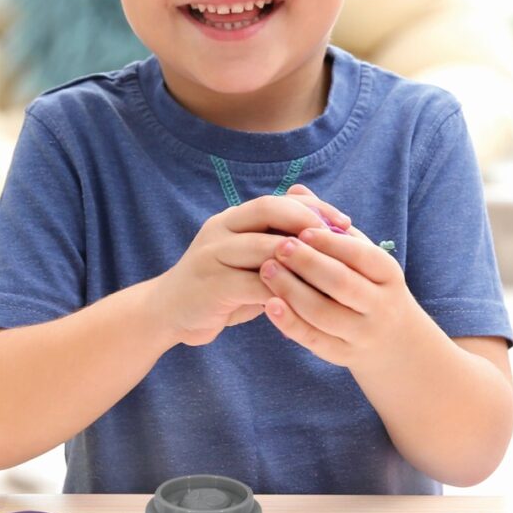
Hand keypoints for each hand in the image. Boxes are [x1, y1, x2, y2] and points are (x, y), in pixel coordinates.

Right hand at [151, 195, 342, 347]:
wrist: (168, 312)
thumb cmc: (220, 286)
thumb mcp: (248, 261)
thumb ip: (277, 242)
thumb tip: (323, 224)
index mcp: (232, 219)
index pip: (277, 200)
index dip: (313, 208)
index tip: (344, 223)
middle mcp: (220, 230)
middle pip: (269, 210)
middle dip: (309, 222)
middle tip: (341, 240)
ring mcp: (212, 256)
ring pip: (263, 246)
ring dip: (300, 257)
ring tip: (331, 269)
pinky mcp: (211, 286)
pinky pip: (254, 285)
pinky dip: (282, 290)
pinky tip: (306, 299)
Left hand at [259, 188, 418, 366]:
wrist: (392, 342)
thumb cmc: (367, 285)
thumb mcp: (359, 255)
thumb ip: (329, 225)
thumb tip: (296, 190)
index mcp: (388, 274)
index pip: (361, 255)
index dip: (330, 243)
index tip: (301, 229)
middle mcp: (380, 305)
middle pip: (342, 283)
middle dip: (308, 263)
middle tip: (278, 246)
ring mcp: (362, 333)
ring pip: (324, 313)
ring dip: (292, 291)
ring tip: (266, 270)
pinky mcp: (343, 354)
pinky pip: (314, 339)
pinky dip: (290, 322)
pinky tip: (269, 305)